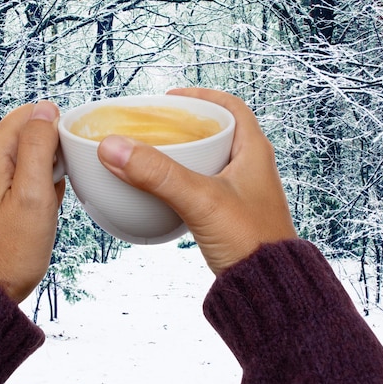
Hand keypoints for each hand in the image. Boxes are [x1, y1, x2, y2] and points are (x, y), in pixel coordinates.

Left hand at [0, 100, 64, 301]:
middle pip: (31, 133)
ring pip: (30, 156)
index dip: (57, 131)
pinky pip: (24, 177)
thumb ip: (40, 145)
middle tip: (56, 187)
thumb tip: (48, 108)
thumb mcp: (33, 193)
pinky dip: (38, 188)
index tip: (65, 161)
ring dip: (48, 173)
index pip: (32, 113)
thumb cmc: (10, 248)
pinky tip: (40, 210)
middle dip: (53, 154)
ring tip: (47, 202)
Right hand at [97, 88, 297, 274]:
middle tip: (158, 125)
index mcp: (254, 152)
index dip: (202, 96)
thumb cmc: (251, 241)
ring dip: (185, 153)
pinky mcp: (231, 214)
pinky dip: (184, 180)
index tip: (172, 97)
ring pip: (210, 160)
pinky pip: (205, 185)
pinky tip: (165, 189)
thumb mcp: (201, 200)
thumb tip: (115, 148)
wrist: (267, 287)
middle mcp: (251, 168)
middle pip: (218, 131)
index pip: (231, 107)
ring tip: (157, 153)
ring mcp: (242, 192)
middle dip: (188, 124)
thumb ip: (158, 174)